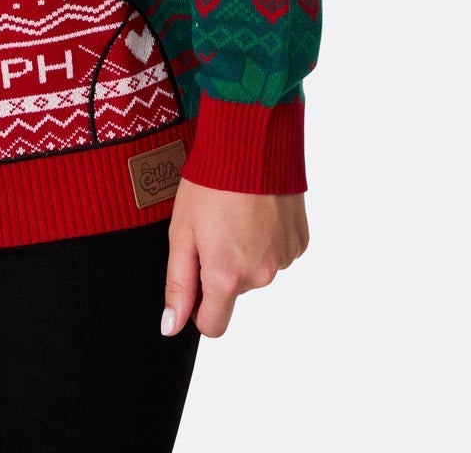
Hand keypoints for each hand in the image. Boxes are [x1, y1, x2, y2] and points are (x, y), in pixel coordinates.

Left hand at [162, 180, 308, 337]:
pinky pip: (276, 254)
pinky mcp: (299, 243)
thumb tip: (170, 327)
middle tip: (211, 227)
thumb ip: (178, 284)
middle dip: (219, 268)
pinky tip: (256, 211)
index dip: (198, 308)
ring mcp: (283, 260)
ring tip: (234, 213)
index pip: (213, 325)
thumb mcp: (181, 232)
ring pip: (255, 272)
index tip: (194, 277)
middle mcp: (260, 276)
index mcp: (227, 277)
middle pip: (233, 292)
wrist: (252, 143)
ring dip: (243, 253)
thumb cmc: (210, 183)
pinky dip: (264, 240)